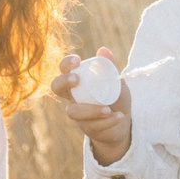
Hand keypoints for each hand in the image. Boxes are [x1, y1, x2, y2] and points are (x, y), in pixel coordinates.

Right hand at [50, 48, 133, 163]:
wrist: (123, 122)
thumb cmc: (116, 97)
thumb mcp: (117, 82)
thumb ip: (111, 68)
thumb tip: (103, 50)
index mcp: (78, 82)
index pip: (64, 70)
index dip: (66, 64)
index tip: (78, 61)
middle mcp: (72, 96)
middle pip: (56, 87)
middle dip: (64, 82)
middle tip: (77, 80)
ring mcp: (77, 114)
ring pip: (74, 112)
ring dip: (91, 110)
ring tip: (108, 109)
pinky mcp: (86, 128)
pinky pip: (93, 125)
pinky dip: (108, 121)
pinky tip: (119, 116)